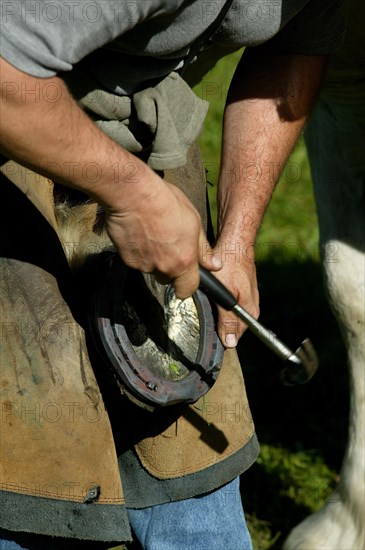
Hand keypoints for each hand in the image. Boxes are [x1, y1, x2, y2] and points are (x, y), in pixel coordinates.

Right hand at [104, 170, 220, 298]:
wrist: (134, 195)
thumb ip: (203, 249)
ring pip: (150, 268)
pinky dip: (137, 252)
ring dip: (152, 258)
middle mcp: (163, 267)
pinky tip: (138, 233)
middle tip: (167, 244)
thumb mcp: (194, 222)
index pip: (187, 290)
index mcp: (184, 261)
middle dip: (168, 267)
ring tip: (151, 234)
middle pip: (167, 278)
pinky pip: (135, 261)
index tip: (186, 280)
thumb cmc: (166, 202)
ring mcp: (143, 265)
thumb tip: (215, 265)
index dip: (187, 286)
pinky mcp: (127, 259)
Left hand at [211, 242, 259, 346]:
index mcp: (250, 312)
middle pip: (230, 326)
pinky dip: (216, 302)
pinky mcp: (238, 290)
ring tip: (205, 304)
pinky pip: (226, 303)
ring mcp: (244, 298)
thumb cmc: (231, 264)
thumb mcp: (226, 293)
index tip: (206, 334)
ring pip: (227, 314)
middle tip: (202, 316)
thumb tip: (230, 343)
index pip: (234, 336)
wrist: (234, 242)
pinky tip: (209, 295)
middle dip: (216, 324)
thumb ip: (227, 319)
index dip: (219, 337)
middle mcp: (250, 307)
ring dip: (215, 312)